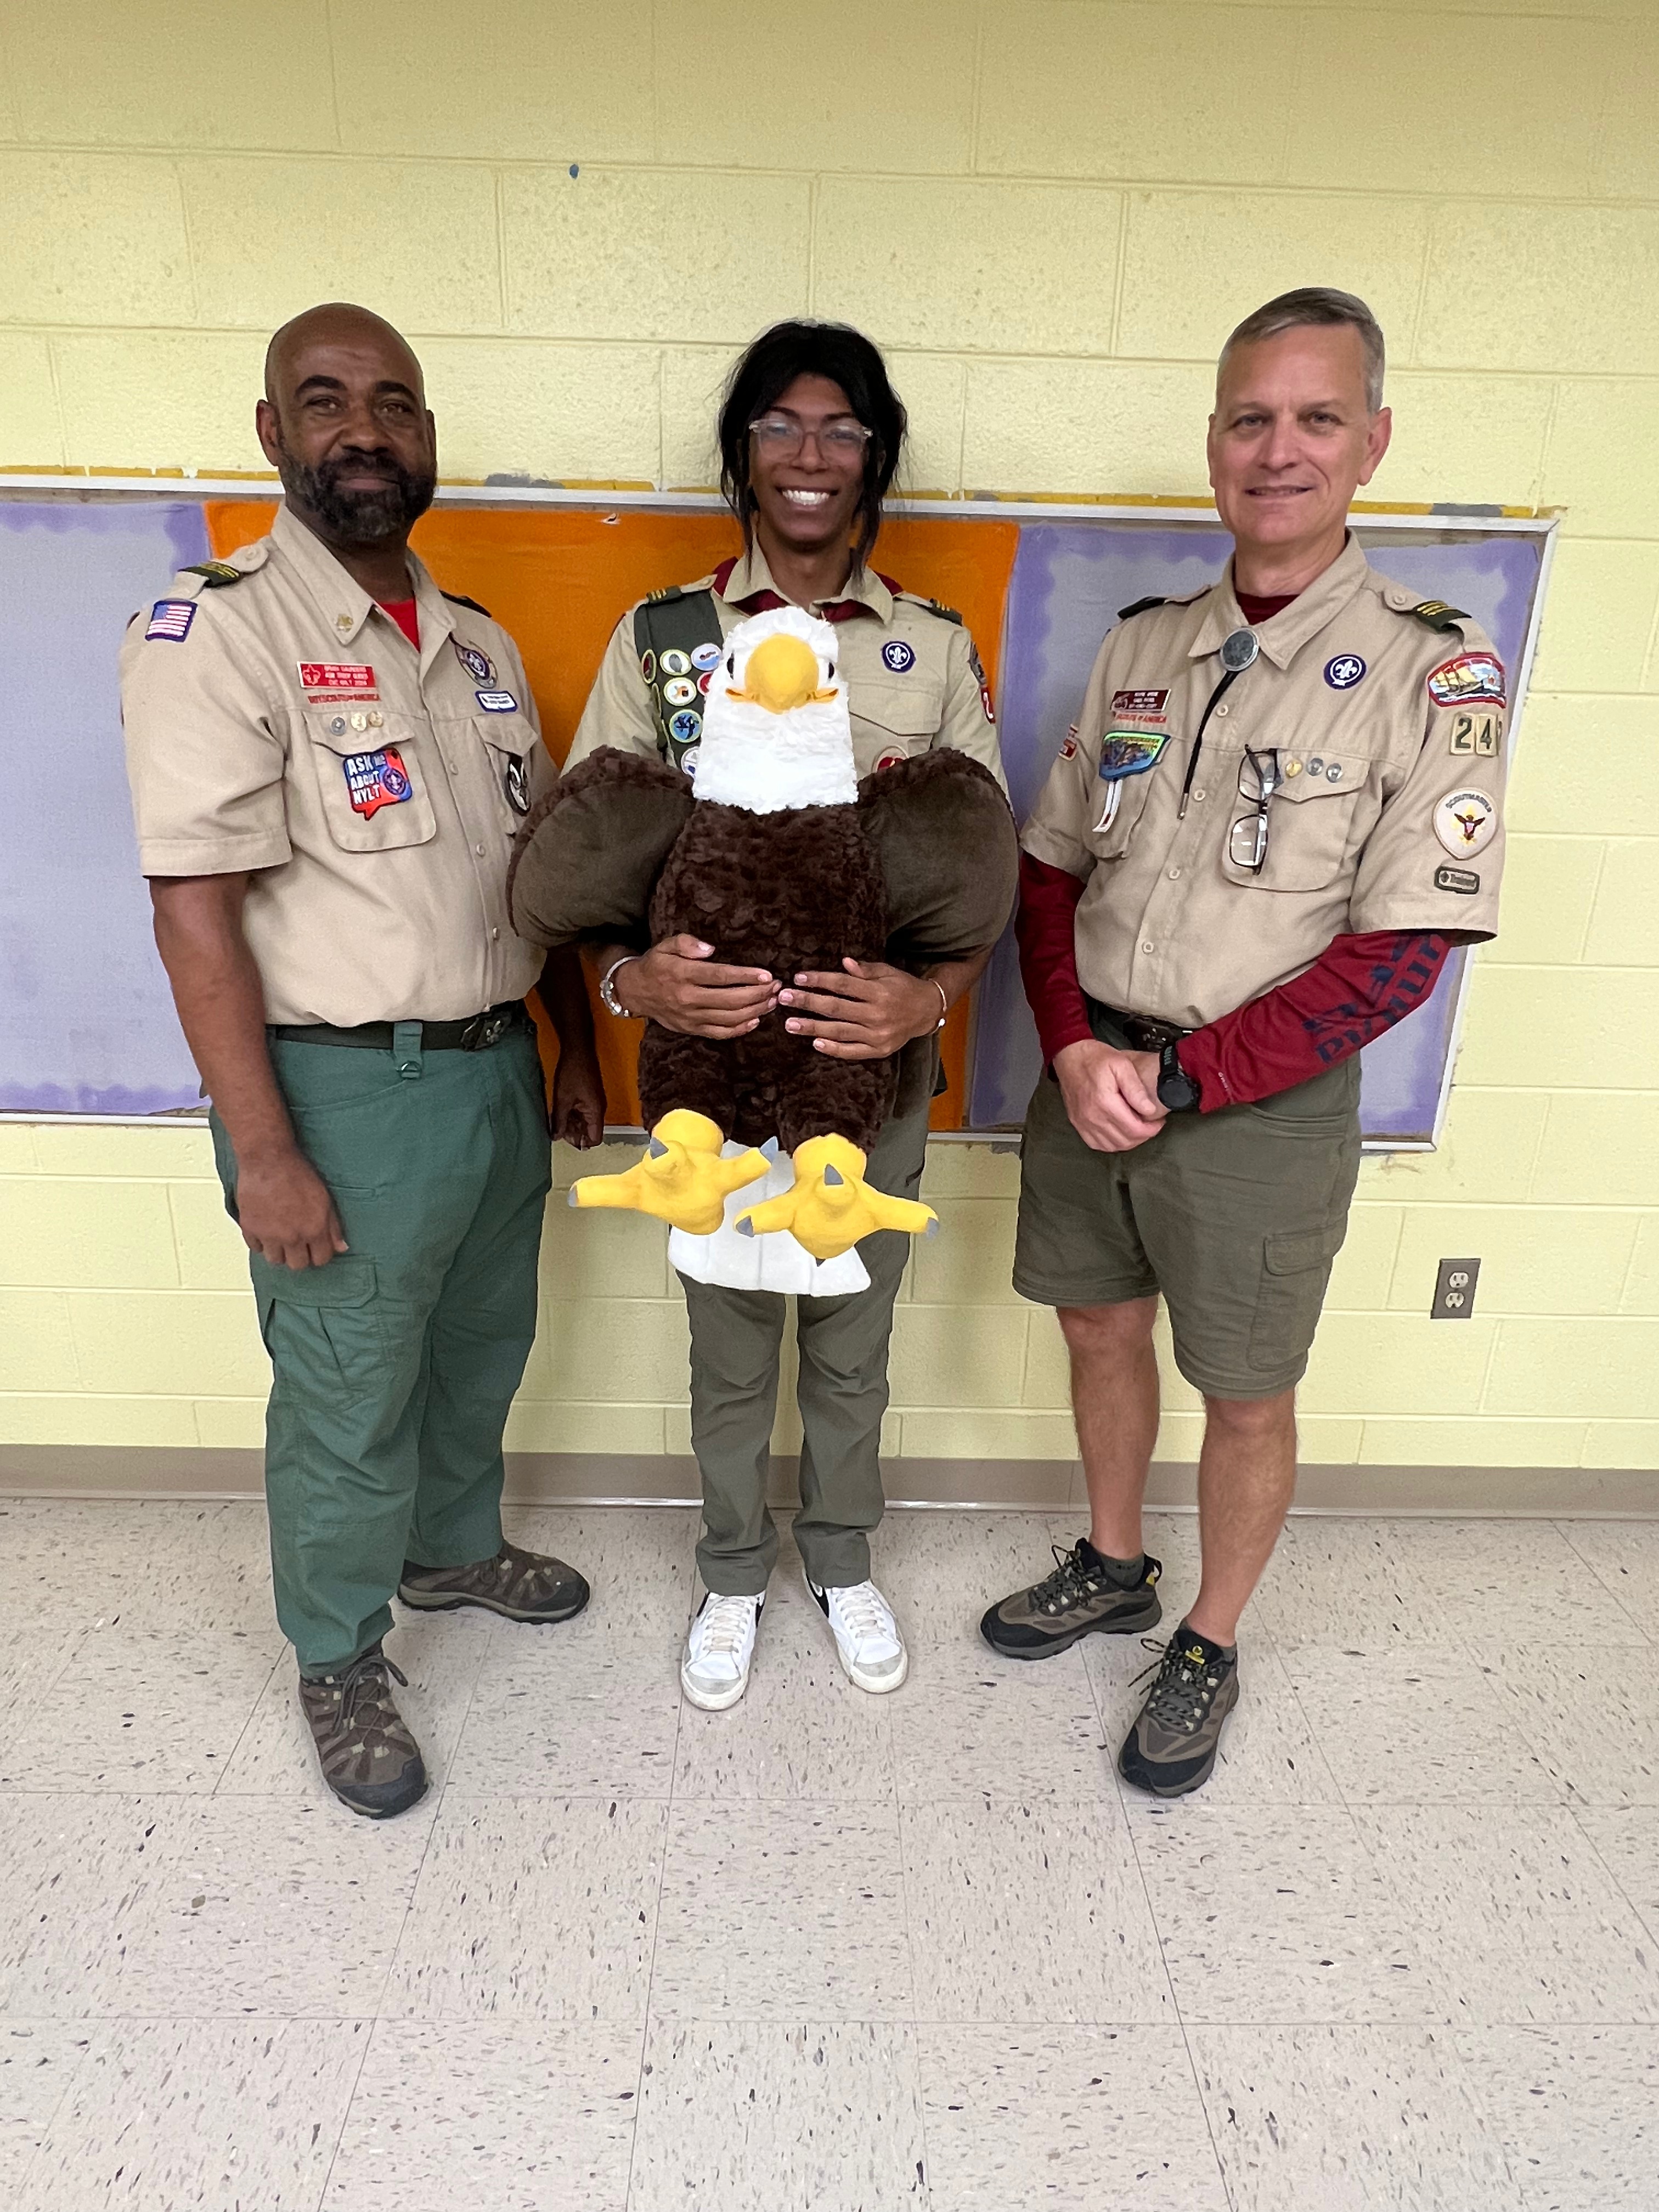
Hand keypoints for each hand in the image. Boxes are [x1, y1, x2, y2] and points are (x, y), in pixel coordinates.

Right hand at [234, 1147, 349, 1270]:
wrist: (268, 1159)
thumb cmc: (297, 1173)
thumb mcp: (325, 1198)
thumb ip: (333, 1226)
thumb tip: (342, 1247)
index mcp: (313, 1229)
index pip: (321, 1259)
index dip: (320, 1254)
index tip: (316, 1247)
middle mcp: (292, 1236)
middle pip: (298, 1265)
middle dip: (300, 1256)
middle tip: (298, 1243)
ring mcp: (269, 1234)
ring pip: (275, 1260)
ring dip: (279, 1251)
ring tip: (281, 1237)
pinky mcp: (250, 1228)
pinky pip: (255, 1248)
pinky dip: (260, 1242)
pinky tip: (266, 1229)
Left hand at [552, 1048, 605, 1149]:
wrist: (578, 1050)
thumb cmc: (572, 1072)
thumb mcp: (562, 1100)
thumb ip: (560, 1121)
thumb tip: (556, 1137)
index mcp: (596, 1112)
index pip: (595, 1139)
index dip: (580, 1142)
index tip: (565, 1138)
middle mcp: (599, 1109)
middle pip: (589, 1131)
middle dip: (573, 1133)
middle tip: (556, 1129)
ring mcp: (594, 1102)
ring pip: (584, 1122)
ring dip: (571, 1123)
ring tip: (555, 1119)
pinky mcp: (589, 1096)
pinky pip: (582, 1112)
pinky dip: (572, 1114)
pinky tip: (559, 1111)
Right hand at [615, 935, 776, 1038]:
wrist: (635, 991)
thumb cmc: (656, 964)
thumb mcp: (665, 945)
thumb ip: (687, 943)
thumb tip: (710, 949)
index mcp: (682, 974)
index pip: (720, 976)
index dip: (745, 976)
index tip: (767, 974)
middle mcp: (687, 998)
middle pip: (730, 1000)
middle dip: (757, 994)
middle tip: (776, 986)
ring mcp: (690, 1017)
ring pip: (729, 1019)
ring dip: (755, 1011)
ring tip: (772, 1001)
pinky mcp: (691, 1029)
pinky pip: (719, 1034)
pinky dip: (740, 1030)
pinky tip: (756, 1021)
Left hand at [779, 959, 941, 1060]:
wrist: (927, 1011)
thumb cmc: (903, 987)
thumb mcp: (887, 972)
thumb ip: (864, 970)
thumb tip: (843, 961)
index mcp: (879, 992)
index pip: (843, 985)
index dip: (819, 980)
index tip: (799, 978)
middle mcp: (878, 1014)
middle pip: (836, 1008)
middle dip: (808, 1002)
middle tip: (784, 998)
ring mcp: (878, 1035)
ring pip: (839, 1031)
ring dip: (812, 1028)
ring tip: (790, 1024)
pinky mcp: (880, 1050)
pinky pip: (852, 1051)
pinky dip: (834, 1049)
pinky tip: (815, 1043)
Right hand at [1052, 1038, 1166, 1152]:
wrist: (1070, 1056)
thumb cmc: (1095, 1058)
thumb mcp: (1122, 1065)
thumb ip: (1136, 1088)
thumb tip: (1149, 1110)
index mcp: (1105, 1102)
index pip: (1134, 1130)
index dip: (1151, 1130)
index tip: (1159, 1122)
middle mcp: (1092, 1117)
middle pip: (1125, 1141)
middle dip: (1143, 1136)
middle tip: (1151, 1125)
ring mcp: (1083, 1123)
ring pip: (1112, 1146)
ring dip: (1129, 1141)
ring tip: (1137, 1129)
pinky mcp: (1077, 1124)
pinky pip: (1097, 1144)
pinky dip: (1111, 1143)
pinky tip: (1119, 1133)